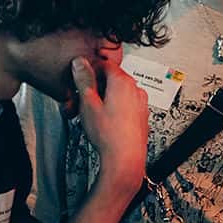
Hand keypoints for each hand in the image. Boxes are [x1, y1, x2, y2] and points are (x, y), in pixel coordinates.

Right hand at [71, 53, 148, 203]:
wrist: (125, 158)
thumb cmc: (109, 135)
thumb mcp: (88, 104)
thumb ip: (84, 80)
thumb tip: (81, 63)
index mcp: (123, 82)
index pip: (105, 63)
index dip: (91, 69)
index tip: (81, 77)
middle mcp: (135, 89)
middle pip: (113, 77)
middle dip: (97, 85)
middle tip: (82, 97)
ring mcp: (140, 102)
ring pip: (119, 91)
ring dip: (105, 96)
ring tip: (92, 112)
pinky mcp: (141, 115)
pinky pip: (126, 103)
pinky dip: (115, 106)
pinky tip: (105, 120)